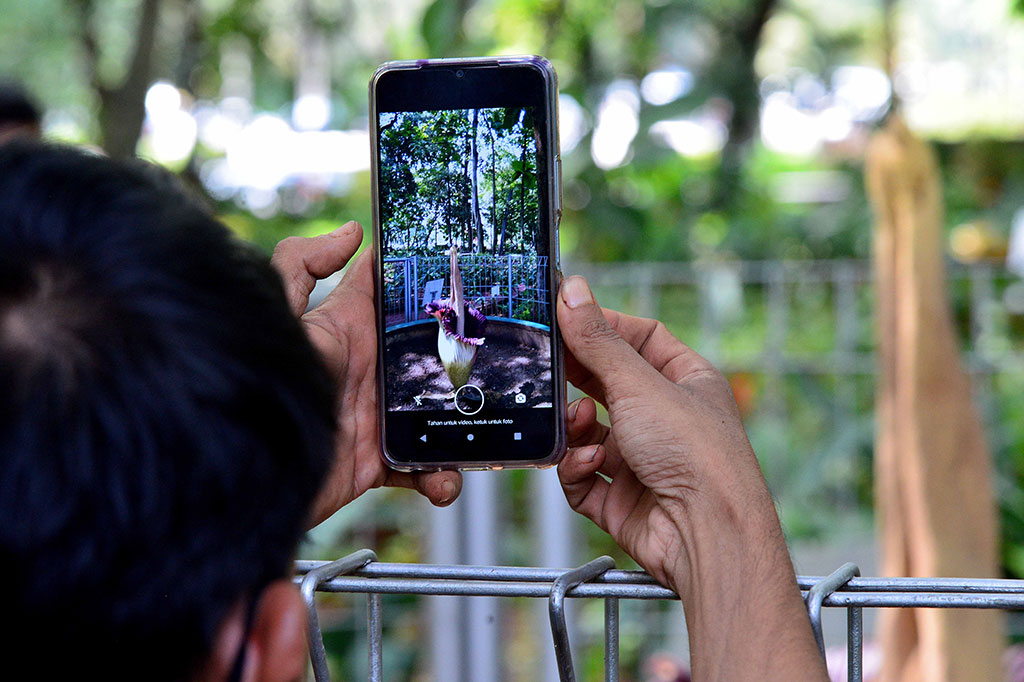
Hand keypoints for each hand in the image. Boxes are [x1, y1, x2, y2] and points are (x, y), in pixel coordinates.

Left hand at [271, 222, 461, 524]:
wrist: (248, 473)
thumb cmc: (261, 385)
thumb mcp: (279, 315)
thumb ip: (300, 265)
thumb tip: (351, 230)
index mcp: (352, 329)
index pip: (394, 292)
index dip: (427, 276)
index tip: (469, 266)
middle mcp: (370, 370)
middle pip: (433, 353)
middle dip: (468, 355)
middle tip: (502, 356)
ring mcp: (377, 416)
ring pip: (438, 411)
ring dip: (465, 422)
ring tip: (482, 435)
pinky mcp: (378, 461)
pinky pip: (422, 466)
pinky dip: (440, 476)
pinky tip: (444, 481)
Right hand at [555, 275, 826, 681]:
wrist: (707, 534)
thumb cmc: (695, 454)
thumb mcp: (639, 384)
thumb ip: (597, 340)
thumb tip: (573, 290)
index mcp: (686, 382)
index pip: (641, 339)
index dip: (604, 326)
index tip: (565, 316)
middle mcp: (666, 419)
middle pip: (608, 385)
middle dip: (579, 380)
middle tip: (550, 366)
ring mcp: (643, 461)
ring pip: (588, 433)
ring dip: (576, 428)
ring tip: (579, 424)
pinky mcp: (621, 500)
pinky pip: (582, 477)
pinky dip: (577, 469)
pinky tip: (588, 465)